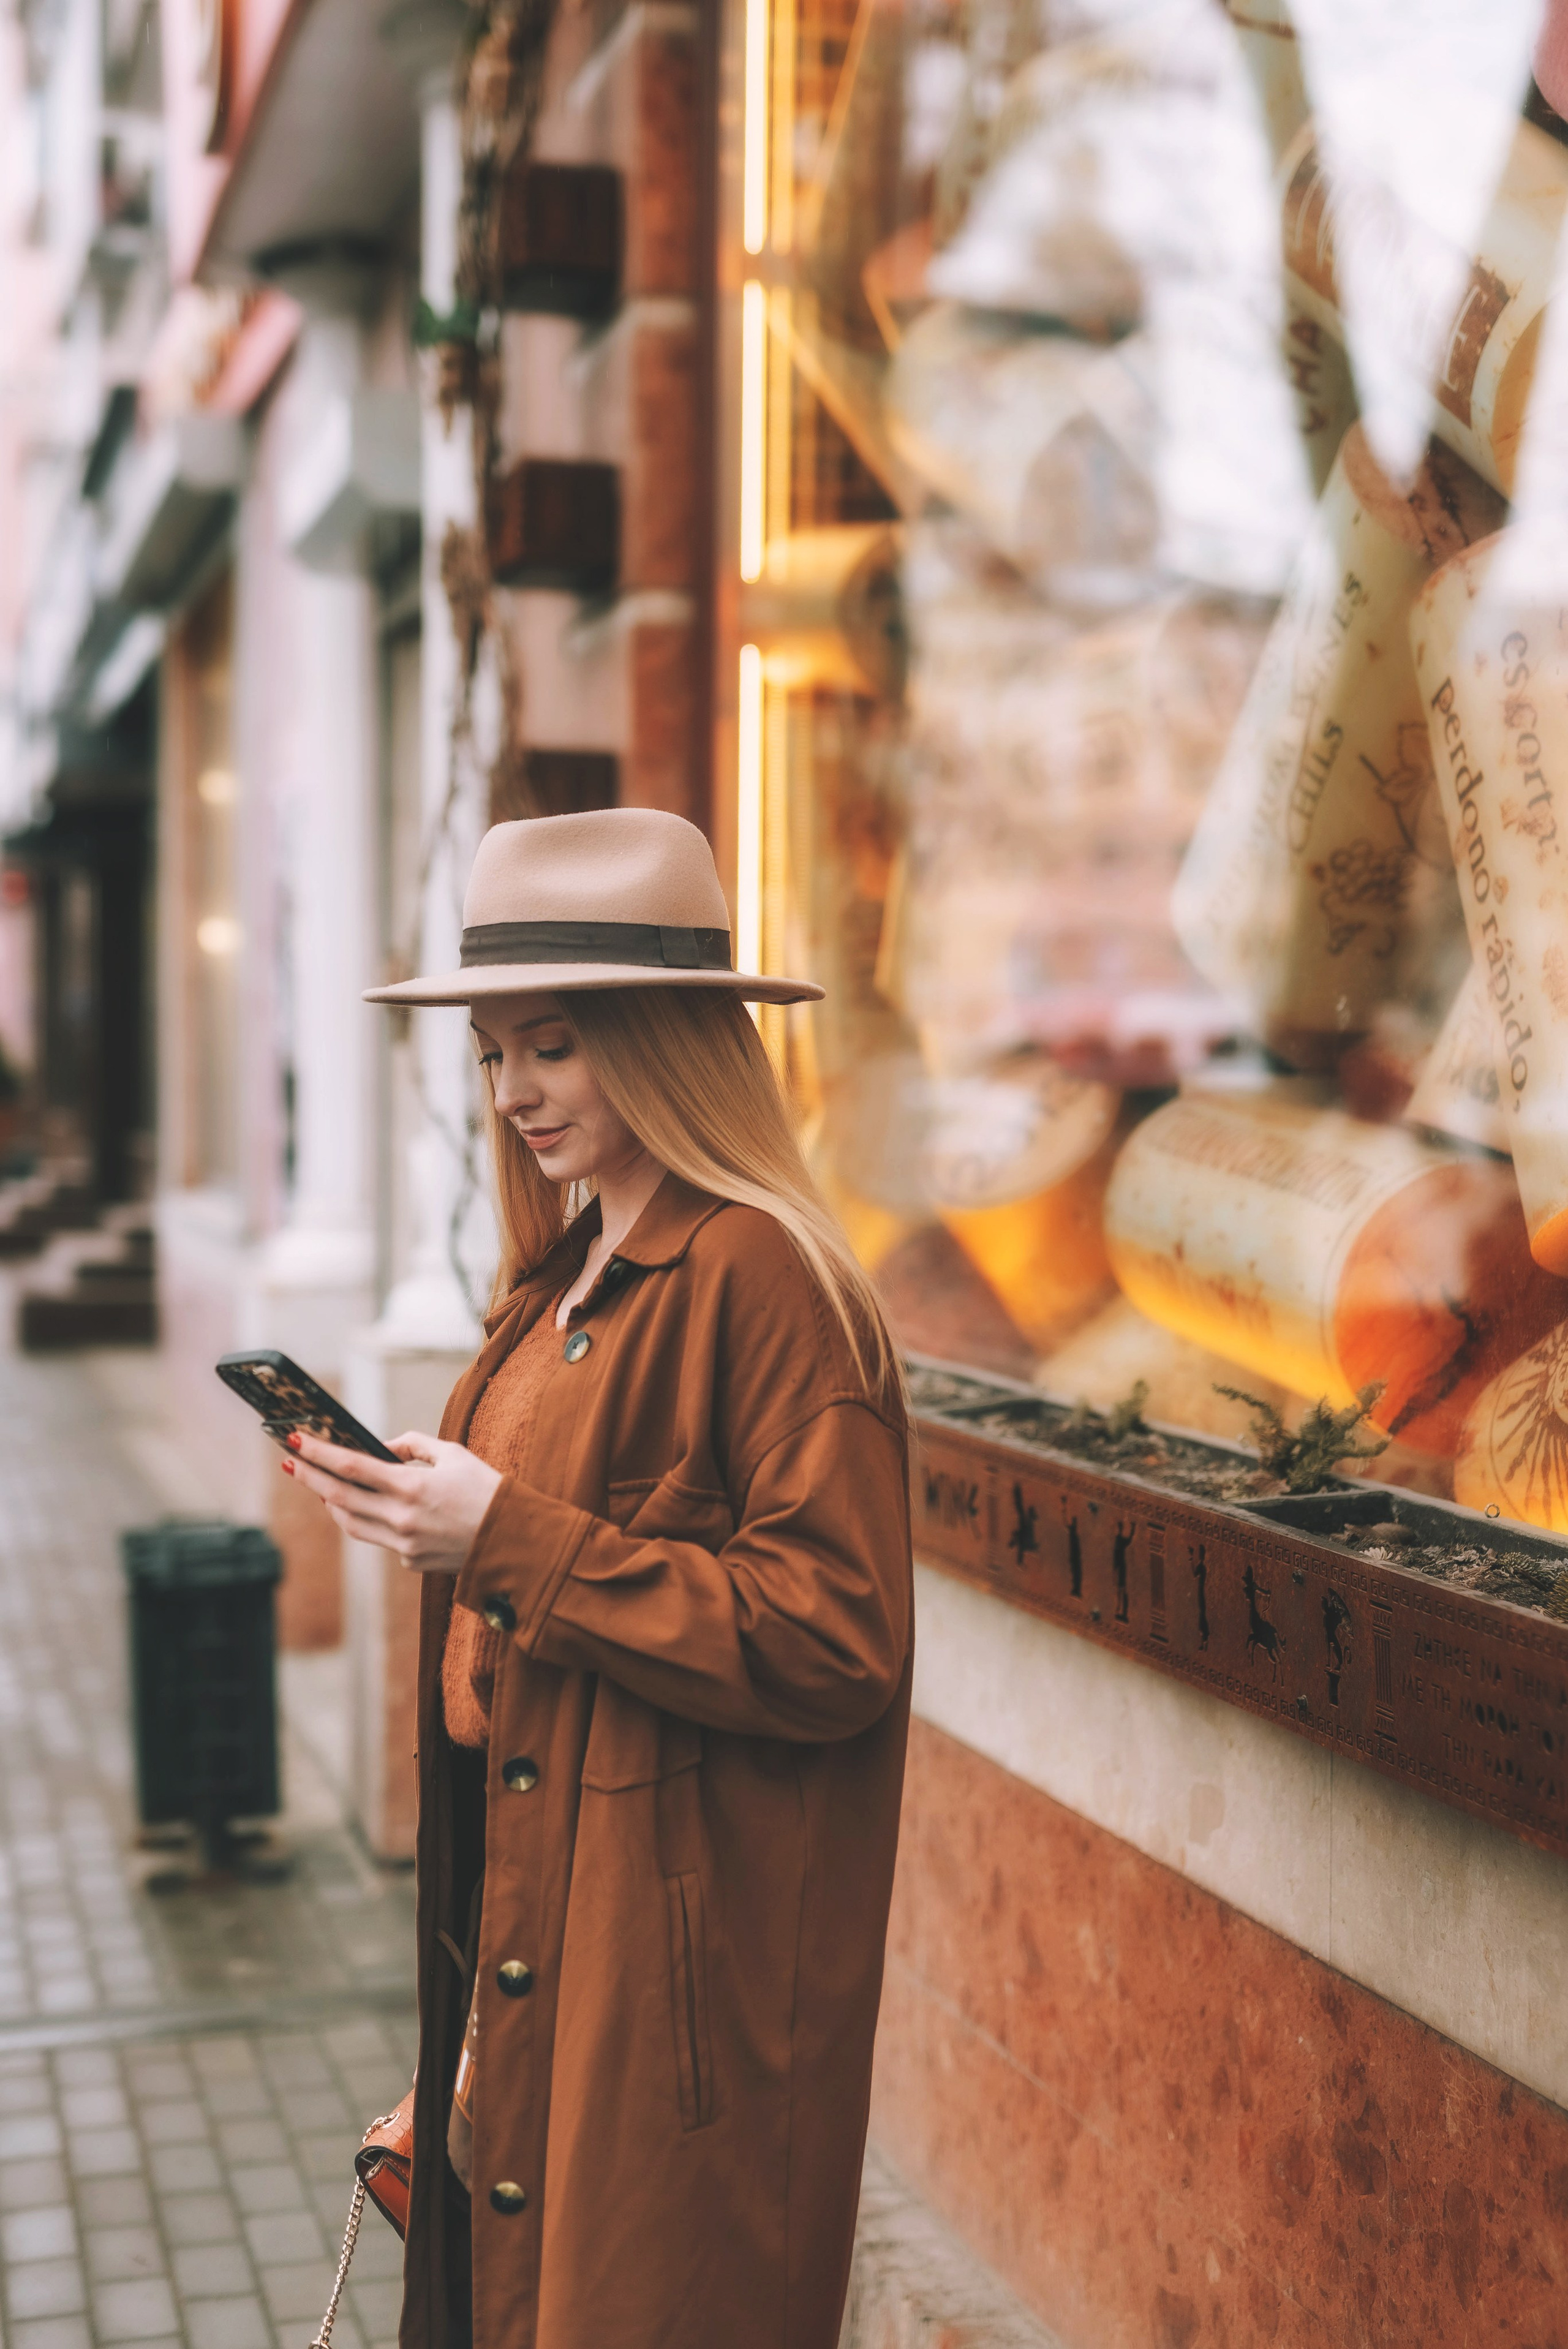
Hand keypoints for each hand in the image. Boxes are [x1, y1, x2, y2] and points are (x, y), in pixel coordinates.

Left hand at [284, 1430, 503, 1573]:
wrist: (514, 1541)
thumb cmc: (487, 1490)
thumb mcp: (454, 1455)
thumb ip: (414, 1446)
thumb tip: (382, 1448)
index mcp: (412, 1486)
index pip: (351, 1467)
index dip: (319, 1453)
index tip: (295, 1441)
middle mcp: (401, 1518)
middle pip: (339, 1497)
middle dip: (309, 1477)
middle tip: (289, 1462)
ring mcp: (403, 1545)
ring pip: (350, 1523)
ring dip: (331, 1502)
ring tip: (320, 1485)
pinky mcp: (409, 1561)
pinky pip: (378, 1538)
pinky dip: (369, 1520)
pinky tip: (370, 1507)